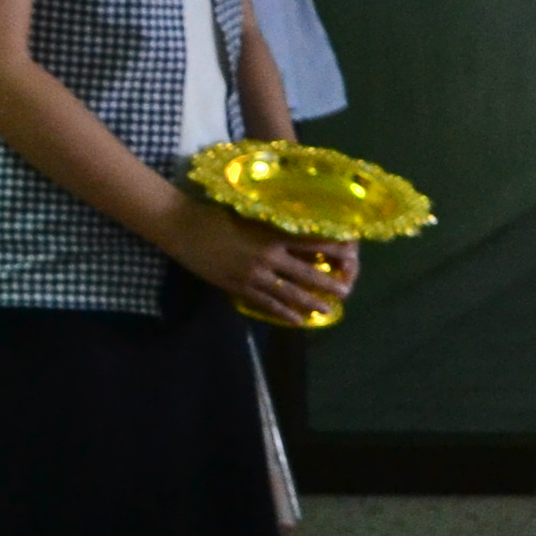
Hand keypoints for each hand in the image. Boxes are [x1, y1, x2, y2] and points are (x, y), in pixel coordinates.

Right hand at [173, 203, 359, 321]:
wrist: (184, 227)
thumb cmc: (217, 216)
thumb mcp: (250, 216)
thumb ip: (272, 225)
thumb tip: (294, 228)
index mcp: (272, 234)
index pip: (311, 242)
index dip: (333, 249)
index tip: (352, 255)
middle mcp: (268, 255)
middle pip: (306, 271)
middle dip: (328, 283)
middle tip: (346, 291)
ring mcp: (253, 274)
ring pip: (289, 291)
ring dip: (309, 302)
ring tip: (327, 310)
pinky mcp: (238, 286)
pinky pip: (266, 303)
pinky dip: (283, 312)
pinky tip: (297, 319)